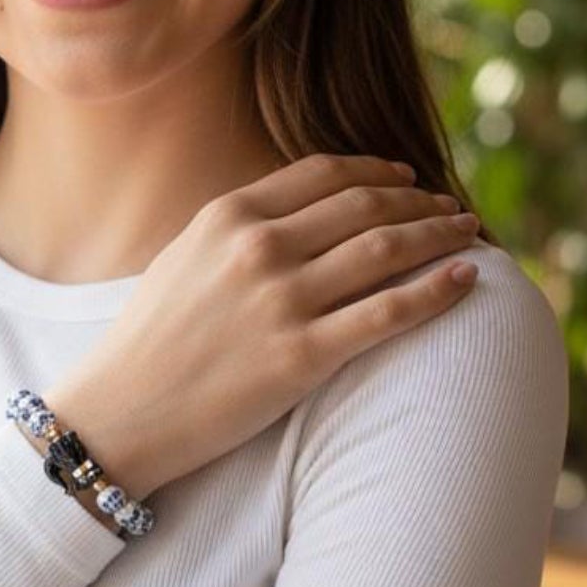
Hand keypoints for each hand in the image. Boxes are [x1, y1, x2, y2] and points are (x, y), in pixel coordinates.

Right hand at [47, 153, 481, 493]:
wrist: (118, 416)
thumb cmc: (148, 343)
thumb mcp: (183, 258)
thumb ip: (237, 229)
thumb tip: (297, 215)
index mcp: (227, 215)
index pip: (324, 173)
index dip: (376, 171)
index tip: (407, 181)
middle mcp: (258, 247)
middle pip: (365, 205)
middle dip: (420, 203)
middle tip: (452, 209)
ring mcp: (282, 301)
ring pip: (386, 249)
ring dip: (438, 236)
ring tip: (468, 235)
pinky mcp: (302, 356)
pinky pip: (388, 312)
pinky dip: (436, 291)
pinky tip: (467, 279)